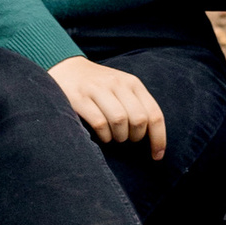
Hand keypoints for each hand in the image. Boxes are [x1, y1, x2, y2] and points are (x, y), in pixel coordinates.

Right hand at [48, 56, 167, 156]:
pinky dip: (104, 136)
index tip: (157, 156)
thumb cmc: (100, 87)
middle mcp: (117, 83)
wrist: (66, 68)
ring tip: (114, 137)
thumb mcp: (122, 89)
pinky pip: (99, 123)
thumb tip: (154, 138)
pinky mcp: (79, 98)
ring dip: (119, 137)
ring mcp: (97, 89)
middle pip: (138, 119)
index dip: (159, 139)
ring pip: (120, 120)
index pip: (154, 114)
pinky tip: (103, 136)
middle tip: (128, 139)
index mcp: (133, 83)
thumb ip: (138, 106)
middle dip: (136, 137)